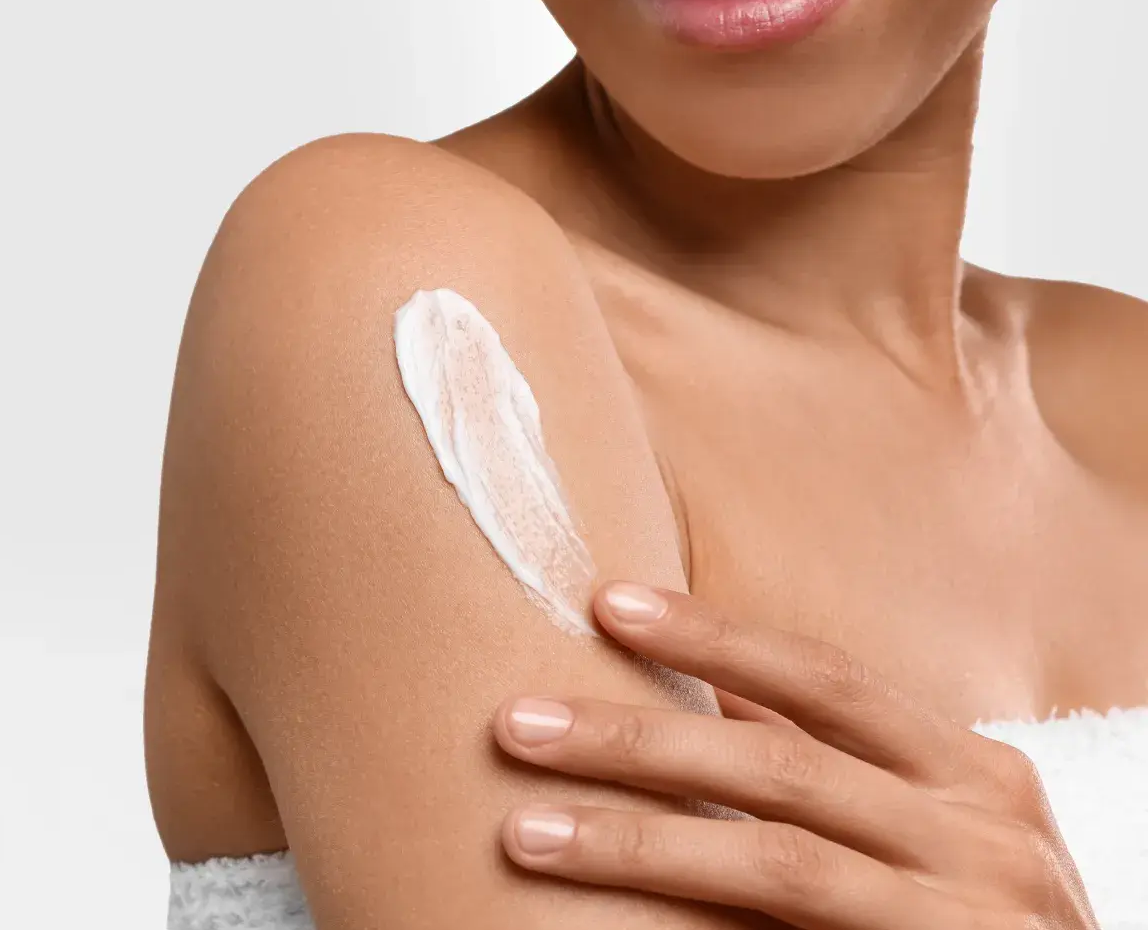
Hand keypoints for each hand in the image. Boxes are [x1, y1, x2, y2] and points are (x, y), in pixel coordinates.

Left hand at [489, 581, 1096, 929]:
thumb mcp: (936, 836)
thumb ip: (839, 773)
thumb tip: (721, 703)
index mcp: (975, 776)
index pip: (824, 681)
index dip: (713, 638)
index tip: (605, 602)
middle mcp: (983, 833)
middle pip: (778, 762)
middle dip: (635, 738)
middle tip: (516, 723)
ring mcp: (968, 917)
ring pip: (773, 858)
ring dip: (634, 842)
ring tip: (526, 833)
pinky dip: (695, 925)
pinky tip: (609, 923)